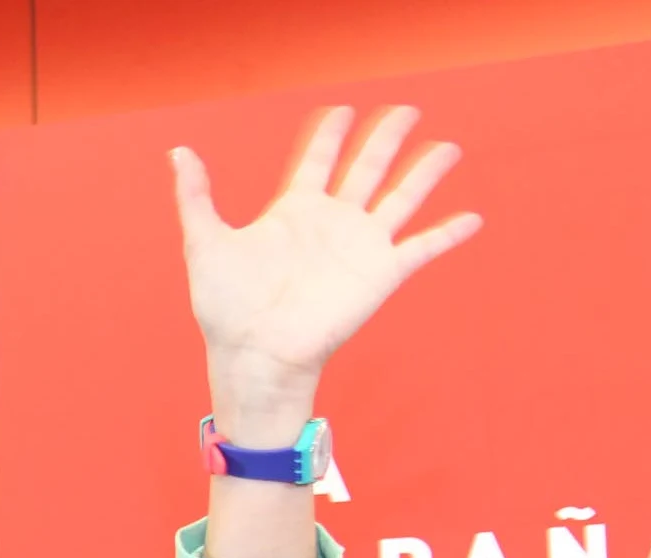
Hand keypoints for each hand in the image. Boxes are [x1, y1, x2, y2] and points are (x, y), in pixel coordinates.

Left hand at [174, 106, 479, 439]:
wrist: (255, 355)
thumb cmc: (226, 307)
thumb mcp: (205, 244)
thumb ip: (195, 197)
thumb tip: (178, 153)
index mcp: (293, 212)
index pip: (317, 162)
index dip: (328, 136)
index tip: (340, 111)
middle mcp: (332, 223)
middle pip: (366, 167)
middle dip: (385, 138)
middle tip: (405, 109)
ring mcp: (359, 247)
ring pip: (402, 197)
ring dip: (425, 171)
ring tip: (447, 147)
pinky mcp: (381, 274)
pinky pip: (423, 248)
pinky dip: (448, 233)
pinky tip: (472, 219)